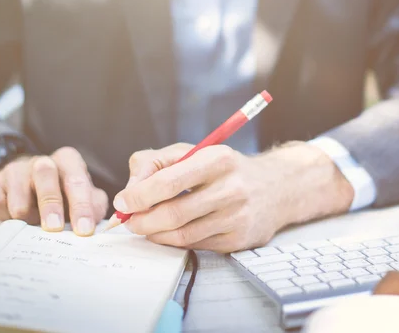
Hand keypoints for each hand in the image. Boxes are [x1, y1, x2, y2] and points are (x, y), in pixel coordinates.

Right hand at [0, 147, 108, 235]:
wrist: (28, 186)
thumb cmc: (63, 194)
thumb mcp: (84, 196)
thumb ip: (94, 206)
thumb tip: (95, 222)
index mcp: (68, 161)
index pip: (76, 179)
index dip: (81, 206)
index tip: (84, 229)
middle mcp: (42, 161)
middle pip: (45, 176)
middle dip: (50, 204)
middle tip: (54, 227)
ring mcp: (15, 170)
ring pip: (18, 193)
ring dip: (27, 214)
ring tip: (34, 223)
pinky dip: (5, 216)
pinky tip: (14, 220)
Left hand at [114, 142, 353, 252]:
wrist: (275, 187)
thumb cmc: (225, 168)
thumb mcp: (194, 152)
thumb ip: (155, 162)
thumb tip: (129, 190)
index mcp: (217, 160)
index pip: (169, 181)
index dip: (139, 195)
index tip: (123, 203)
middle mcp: (231, 189)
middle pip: (173, 213)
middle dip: (142, 221)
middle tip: (128, 222)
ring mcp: (237, 217)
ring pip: (182, 235)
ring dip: (155, 234)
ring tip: (145, 227)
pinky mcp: (238, 240)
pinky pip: (196, 246)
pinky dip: (174, 241)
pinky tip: (169, 232)